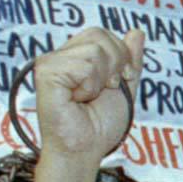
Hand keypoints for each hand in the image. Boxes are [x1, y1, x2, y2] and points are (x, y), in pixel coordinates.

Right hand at [32, 27, 142, 159]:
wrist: (86, 150)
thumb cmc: (100, 126)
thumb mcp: (125, 88)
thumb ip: (130, 60)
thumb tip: (137, 31)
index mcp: (75, 57)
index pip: (102, 34)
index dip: (120, 57)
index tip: (117, 82)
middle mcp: (60, 56)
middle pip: (99, 35)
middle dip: (114, 66)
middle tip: (103, 90)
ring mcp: (50, 63)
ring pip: (95, 52)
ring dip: (101, 81)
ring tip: (86, 97)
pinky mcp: (46, 73)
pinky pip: (84, 66)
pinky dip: (90, 86)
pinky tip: (77, 99)